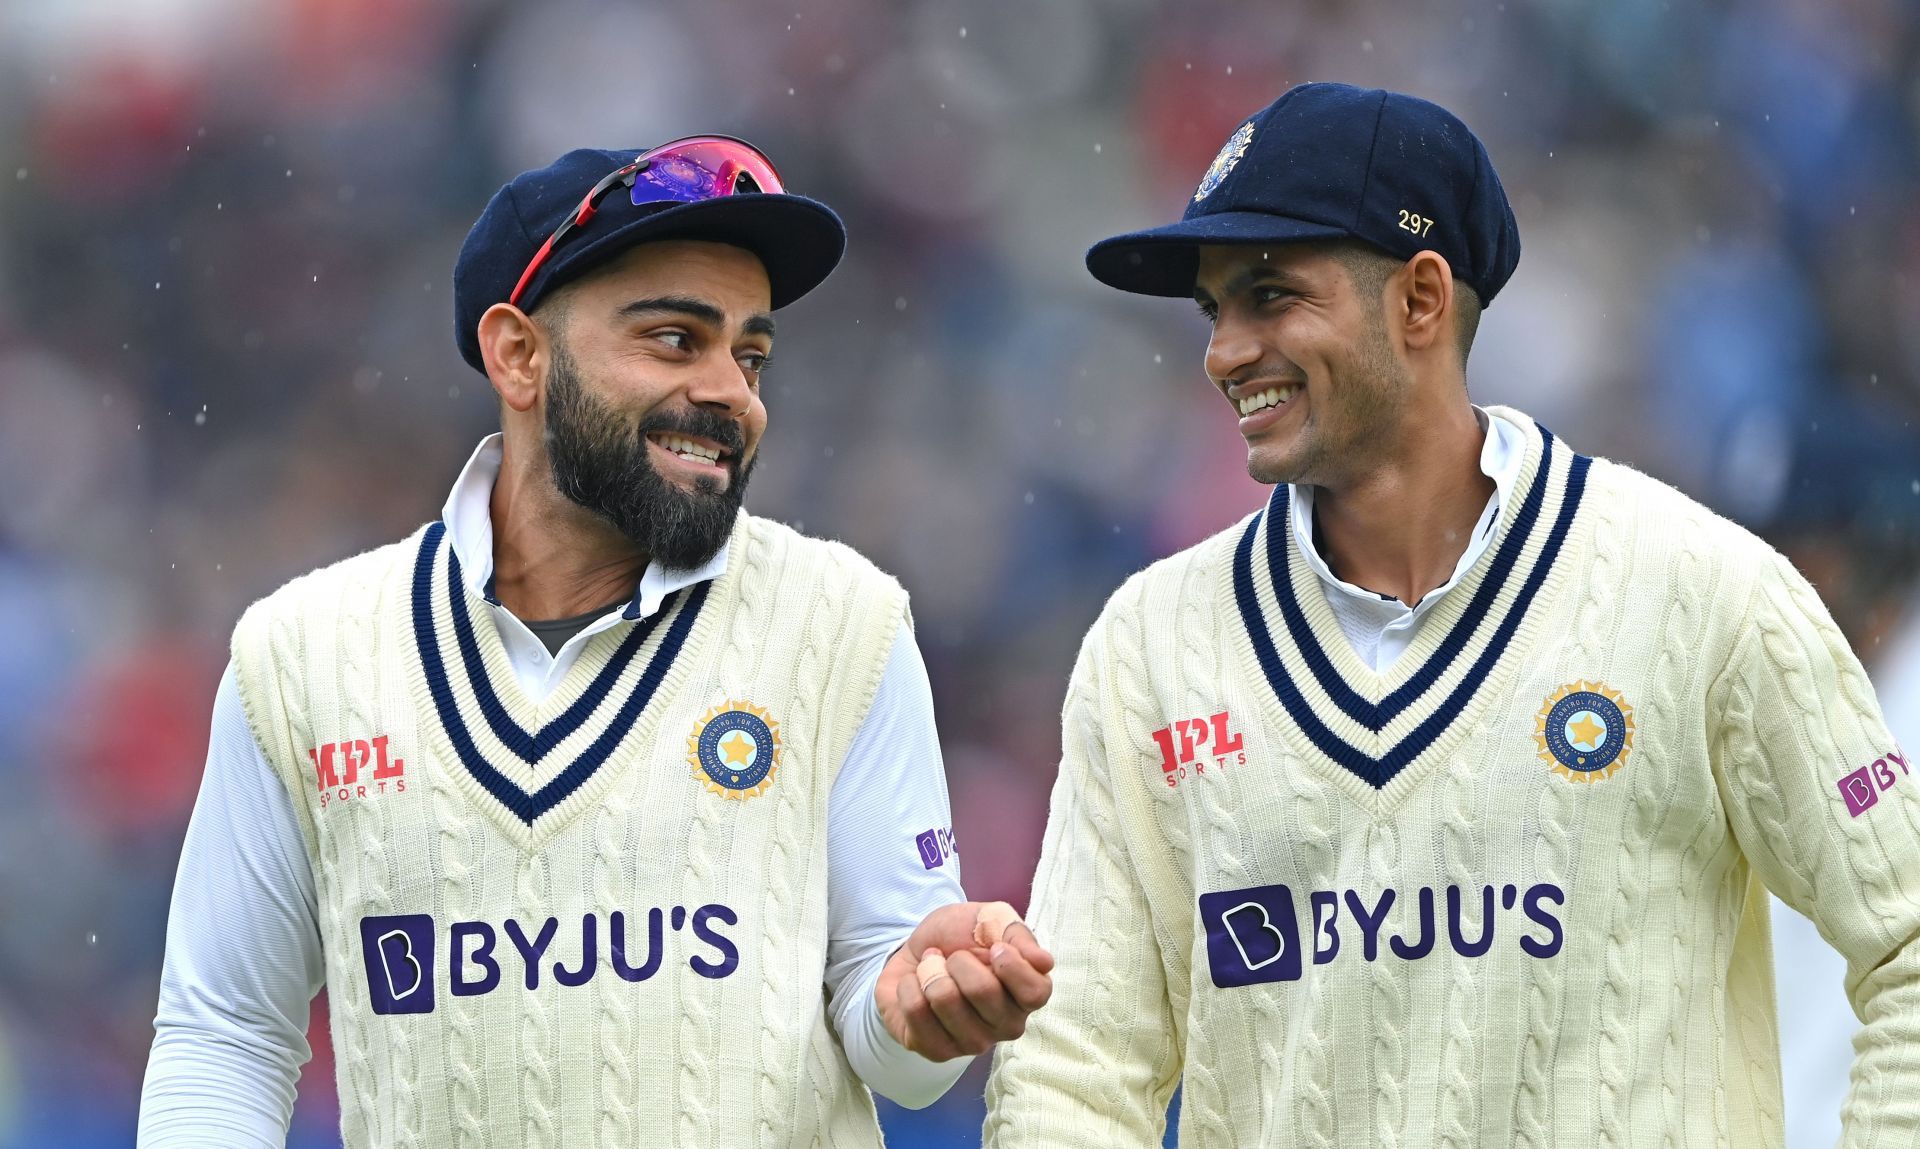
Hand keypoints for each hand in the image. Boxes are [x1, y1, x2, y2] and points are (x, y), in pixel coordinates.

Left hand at [875, 901, 1054, 1061]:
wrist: (916, 951)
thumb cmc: (961, 937)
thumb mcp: (992, 920)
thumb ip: (1018, 935)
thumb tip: (1044, 962)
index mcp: (1027, 995)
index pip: (1035, 993)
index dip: (1011, 965)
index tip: (993, 947)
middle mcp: (1006, 1025)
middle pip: (983, 991)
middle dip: (958, 960)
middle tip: (953, 957)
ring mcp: (973, 1043)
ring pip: (945, 1000)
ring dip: (930, 971)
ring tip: (932, 969)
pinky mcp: (937, 1051)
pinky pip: (916, 1012)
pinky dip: (909, 986)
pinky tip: (916, 987)